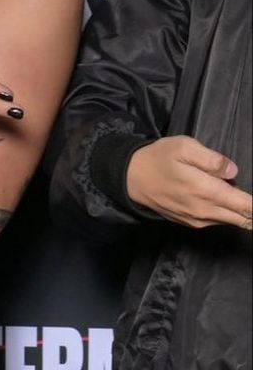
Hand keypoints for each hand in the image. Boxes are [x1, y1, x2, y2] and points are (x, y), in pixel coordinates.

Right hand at [126, 136, 252, 230]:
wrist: (130, 178)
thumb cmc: (157, 158)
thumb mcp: (183, 146)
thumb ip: (212, 159)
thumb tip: (233, 171)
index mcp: (207, 192)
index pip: (247, 206)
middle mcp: (205, 211)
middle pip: (244, 219)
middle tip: (252, 204)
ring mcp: (197, 220)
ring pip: (231, 221)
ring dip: (240, 211)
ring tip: (239, 197)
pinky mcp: (190, 223)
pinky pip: (216, 221)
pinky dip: (226, 213)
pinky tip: (220, 198)